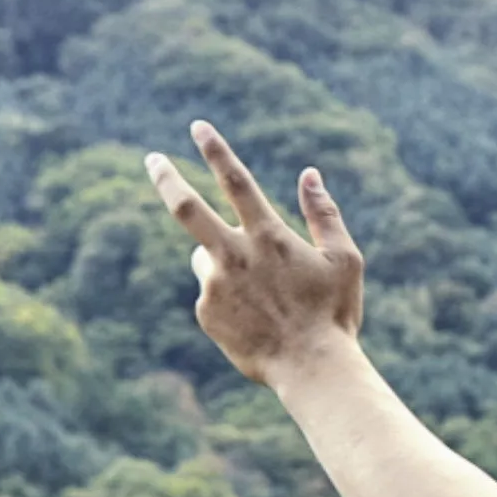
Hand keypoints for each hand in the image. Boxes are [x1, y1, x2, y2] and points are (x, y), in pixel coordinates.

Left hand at [145, 121, 365, 386]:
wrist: (312, 369)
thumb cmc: (334, 314)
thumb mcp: (344, 260)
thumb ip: (325, 214)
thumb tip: (310, 175)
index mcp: (269, 237)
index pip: (236, 181)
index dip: (216, 150)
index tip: (198, 127)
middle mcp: (234, 256)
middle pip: (186, 207)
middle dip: (166, 178)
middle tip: (152, 158)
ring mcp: (214, 285)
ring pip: (207, 258)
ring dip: (225, 263)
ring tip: (262, 297)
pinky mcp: (205, 312)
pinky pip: (211, 294)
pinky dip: (230, 299)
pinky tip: (257, 321)